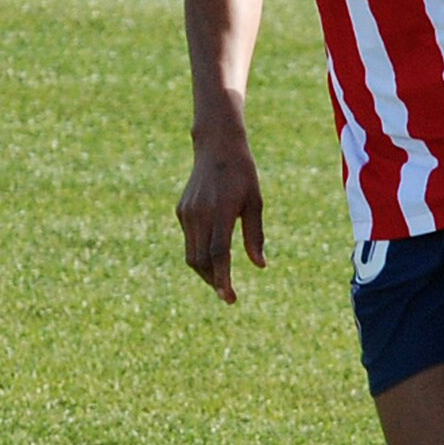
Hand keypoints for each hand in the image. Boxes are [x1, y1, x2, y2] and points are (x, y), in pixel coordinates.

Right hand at [176, 136, 265, 304]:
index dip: (223, 279)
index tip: (230, 297)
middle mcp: (200, 214)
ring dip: (205, 272)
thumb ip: (256, 235)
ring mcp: (188, 213)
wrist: (217, 147)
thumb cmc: (243, 174)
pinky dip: (200, 254)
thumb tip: (260, 266)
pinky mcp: (182, 211)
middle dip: (214, 281)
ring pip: (192, 254)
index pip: (218, 255)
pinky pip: (190, 240)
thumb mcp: (255, 202)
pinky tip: (213, 255)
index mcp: (222, 211)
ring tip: (221, 280)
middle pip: (202, 260)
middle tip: (228, 295)